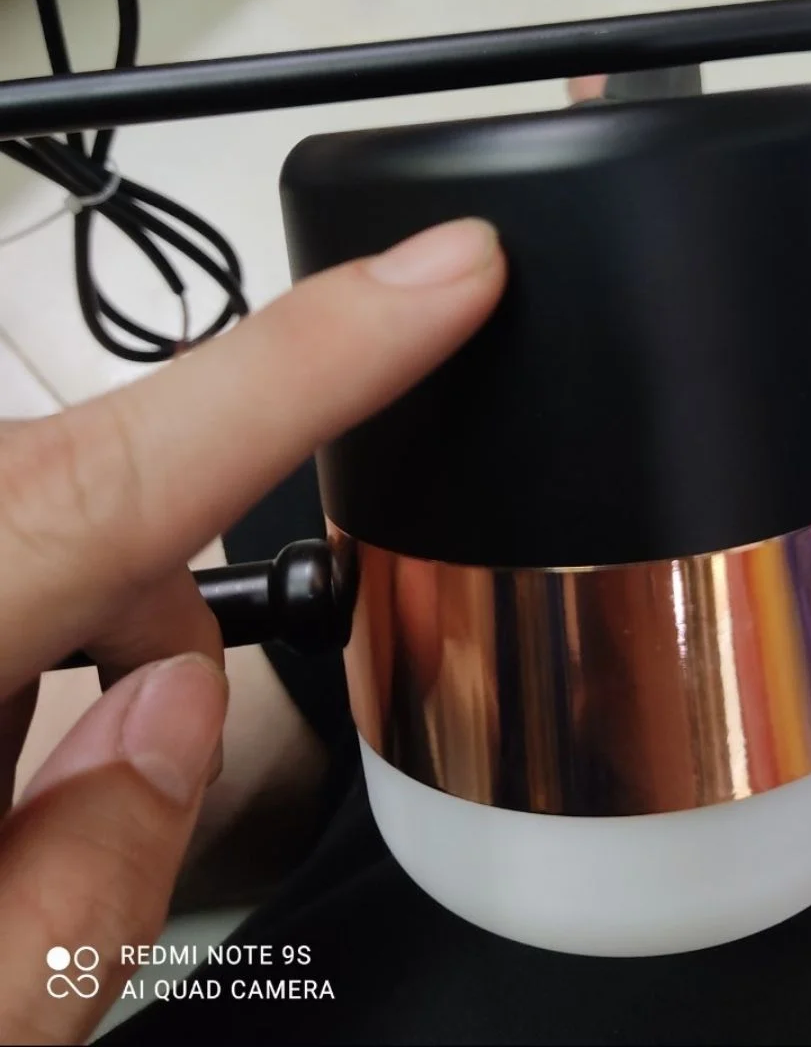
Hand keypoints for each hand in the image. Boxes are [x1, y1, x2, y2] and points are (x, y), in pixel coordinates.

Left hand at [0, 218, 504, 1042]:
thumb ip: (103, 863)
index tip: (445, 269)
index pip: (132, 463)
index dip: (318, 357)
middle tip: (114, 760)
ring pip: (23, 513)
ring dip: (59, 628)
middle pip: (75, 493)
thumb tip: (173, 712)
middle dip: (149, 607)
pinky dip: (5, 620)